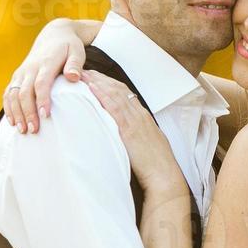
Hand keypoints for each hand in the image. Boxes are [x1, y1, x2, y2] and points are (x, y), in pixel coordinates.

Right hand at [3, 19, 90, 133]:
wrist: (53, 36)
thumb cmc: (69, 47)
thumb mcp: (77, 51)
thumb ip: (75, 64)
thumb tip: (73, 77)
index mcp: (46, 62)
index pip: (41, 83)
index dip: (42, 99)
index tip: (45, 115)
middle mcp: (30, 68)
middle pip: (24, 92)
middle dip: (28, 112)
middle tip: (33, 130)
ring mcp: (21, 72)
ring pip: (13, 94)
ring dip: (16, 113)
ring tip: (23, 131)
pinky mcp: (17, 77)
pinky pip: (8, 93)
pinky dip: (8, 108)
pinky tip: (12, 122)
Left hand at [80, 70, 182, 192]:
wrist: (164, 176)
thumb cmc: (156, 166)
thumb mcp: (148, 145)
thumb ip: (136, 136)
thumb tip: (125, 136)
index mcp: (144, 118)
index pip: (125, 94)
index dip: (110, 84)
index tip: (97, 78)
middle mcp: (139, 115)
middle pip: (118, 90)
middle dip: (101, 79)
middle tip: (85, 71)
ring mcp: (135, 121)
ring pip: (115, 94)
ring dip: (98, 82)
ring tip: (83, 75)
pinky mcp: (129, 130)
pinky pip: (114, 107)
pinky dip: (102, 95)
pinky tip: (91, 88)